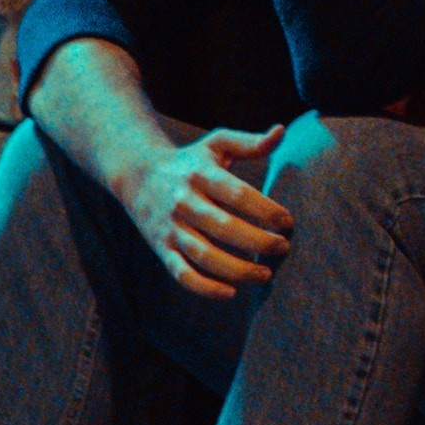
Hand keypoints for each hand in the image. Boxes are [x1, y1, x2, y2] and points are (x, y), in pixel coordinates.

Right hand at [152, 120, 294, 296]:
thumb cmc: (189, 162)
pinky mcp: (162, 249)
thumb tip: (281, 131)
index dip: (265, 210)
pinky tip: (231, 293)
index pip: (238, 194)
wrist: (137, 175)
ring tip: (265, 275)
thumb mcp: (216, 145)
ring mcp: (171, 228)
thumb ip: (250, 142)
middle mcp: (184, 202)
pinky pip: (182, 274)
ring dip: (237, 270)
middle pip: (223, 227)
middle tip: (283, 247)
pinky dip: (205, 288)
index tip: (287, 222)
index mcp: (201, 174)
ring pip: (204, 255)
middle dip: (258, 241)